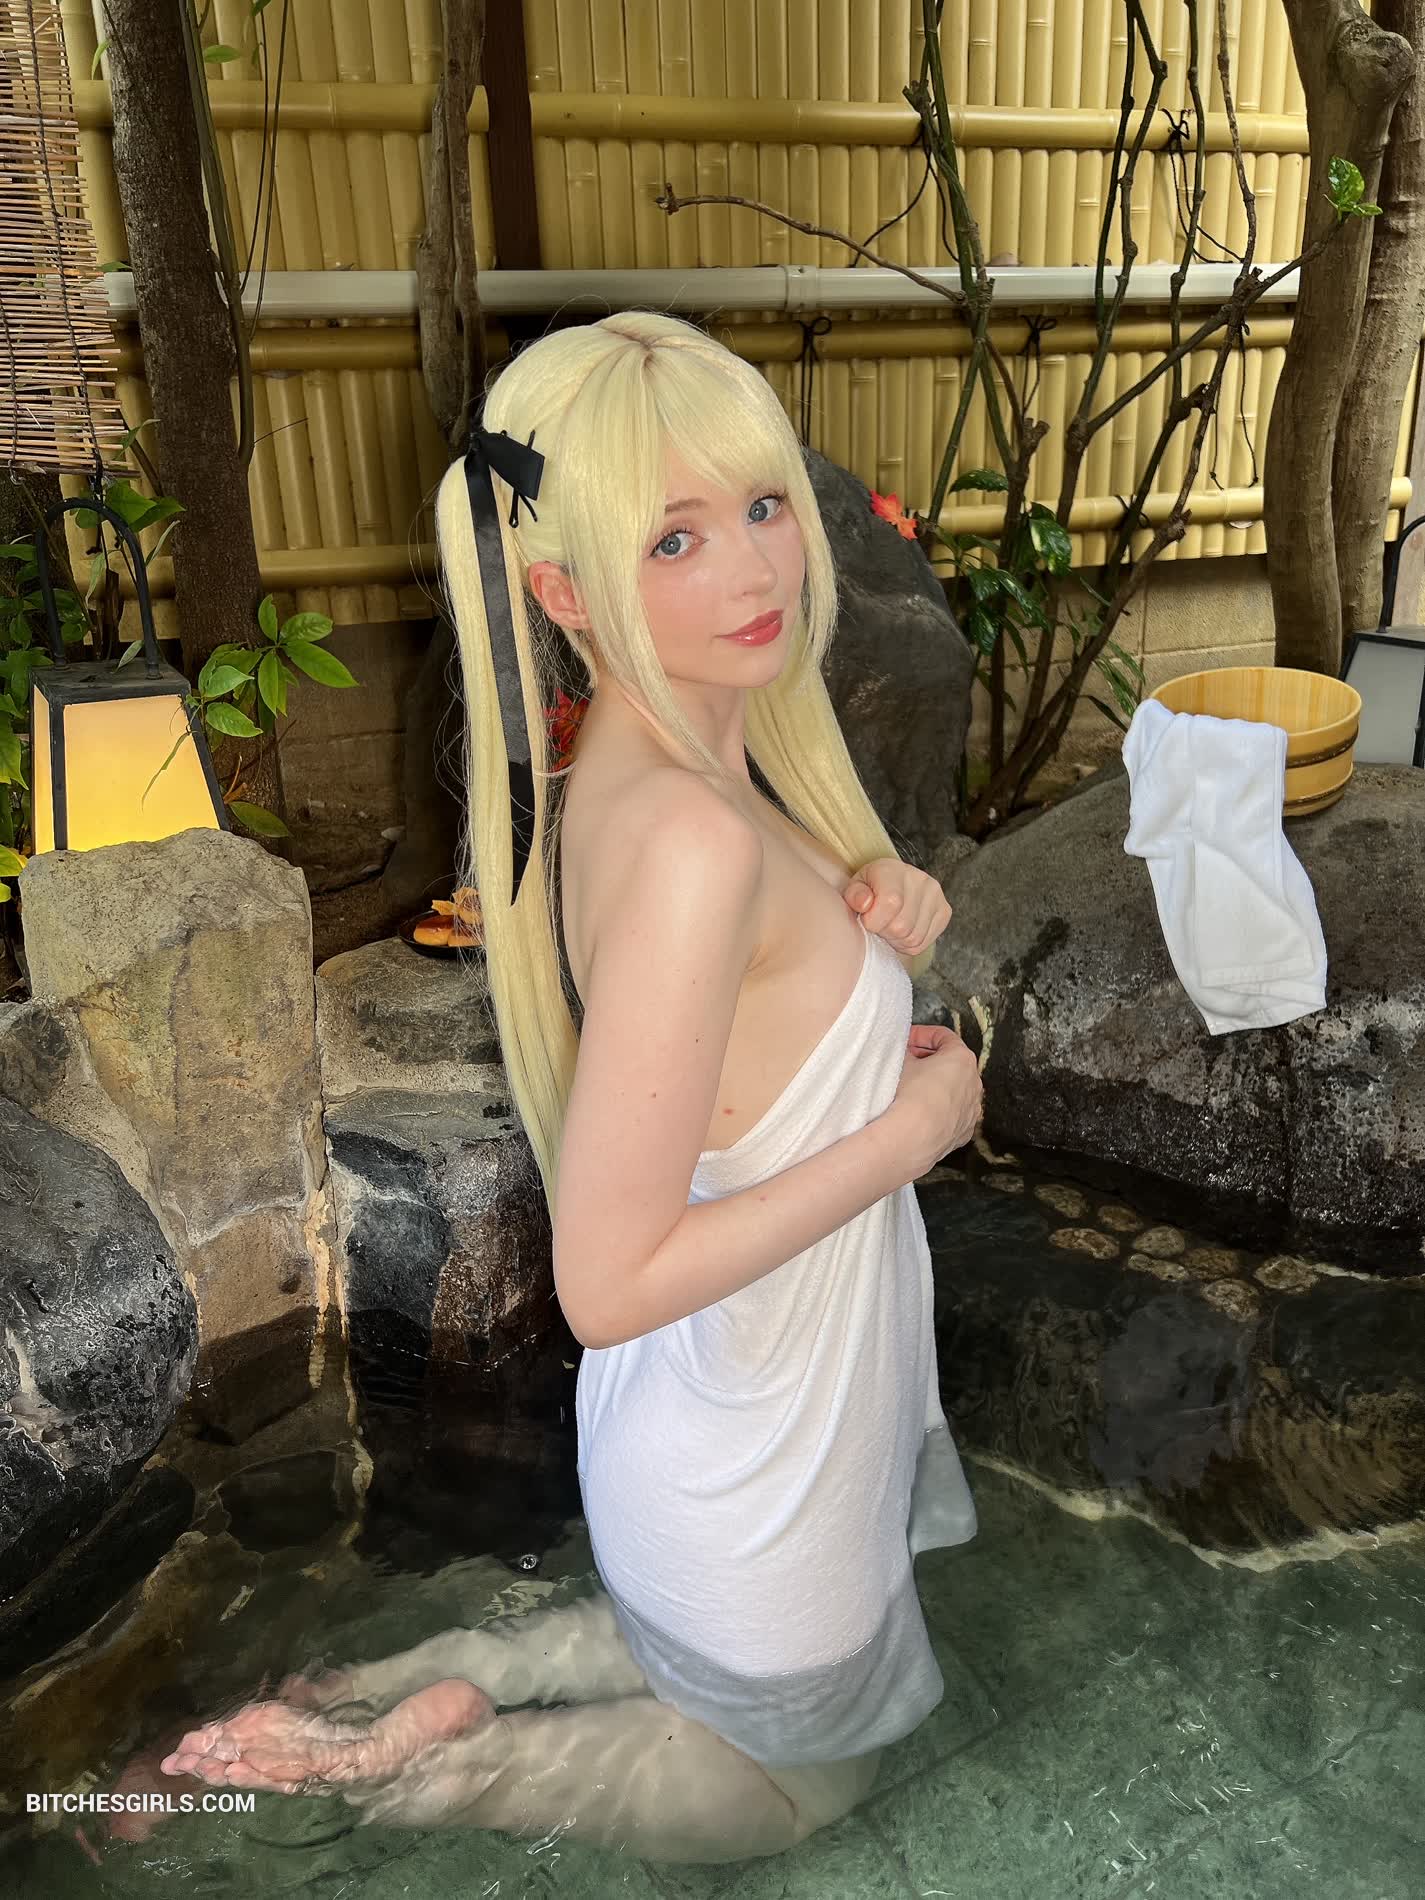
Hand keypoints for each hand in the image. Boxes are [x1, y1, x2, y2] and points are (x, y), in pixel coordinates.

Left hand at [843, 858, 951, 956]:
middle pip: (901, 927)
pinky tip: (903, 930)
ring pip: (913, 938)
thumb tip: (864, 903)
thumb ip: (854, 895)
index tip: (866, 919)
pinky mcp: (944, 911)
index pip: (890, 904)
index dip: (873, 921)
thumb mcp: (855, 888)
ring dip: (896, 940)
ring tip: (889, 926)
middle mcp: (920, 880)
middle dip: (884, 932)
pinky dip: (908, 944)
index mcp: (894, 870)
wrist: (892, 882)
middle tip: (879, 923)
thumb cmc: (870, 888)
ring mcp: (935, 896)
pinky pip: (923, 943)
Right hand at [884, 1023, 982, 1179]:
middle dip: (929, 1059)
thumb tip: (906, 1054)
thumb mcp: (902, 1063)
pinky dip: (940, 1109)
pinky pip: (953, 1113)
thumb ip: (906, 1052)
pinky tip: (921, 1112)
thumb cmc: (910, 1097)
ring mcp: (972, 1108)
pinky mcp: (964, 1130)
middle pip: (952, 1062)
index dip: (921, 1034)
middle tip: (908, 1061)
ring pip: (954, 1090)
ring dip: (936, 1085)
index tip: (906, 1040)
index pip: (943, 1036)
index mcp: (961, 1058)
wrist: (913, 1137)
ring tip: (912, 1089)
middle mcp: (974, 1082)